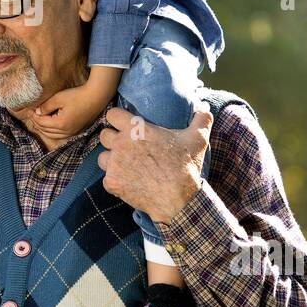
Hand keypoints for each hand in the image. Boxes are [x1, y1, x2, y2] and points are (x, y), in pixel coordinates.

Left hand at [30, 76, 115, 142]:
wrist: (96, 97)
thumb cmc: (77, 96)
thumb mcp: (59, 98)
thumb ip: (46, 106)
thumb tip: (37, 112)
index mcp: (60, 124)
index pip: (42, 122)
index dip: (34, 116)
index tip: (29, 109)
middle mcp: (66, 131)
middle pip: (46, 131)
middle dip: (37, 123)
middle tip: (32, 115)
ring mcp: (72, 132)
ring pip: (53, 135)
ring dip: (44, 129)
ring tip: (38, 120)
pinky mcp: (76, 130)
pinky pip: (61, 135)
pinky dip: (52, 132)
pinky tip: (50, 126)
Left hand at [97, 105, 213, 224]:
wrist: (178, 200)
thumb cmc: (186, 167)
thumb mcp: (198, 139)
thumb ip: (201, 119)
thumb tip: (205, 107)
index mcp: (135, 128)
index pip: (111, 114)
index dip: (117, 119)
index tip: (124, 125)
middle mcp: (120, 143)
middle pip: (104, 135)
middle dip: (113, 139)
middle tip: (126, 147)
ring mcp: (114, 164)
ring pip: (102, 157)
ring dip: (111, 160)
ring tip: (126, 166)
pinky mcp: (111, 183)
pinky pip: (106, 178)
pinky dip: (115, 181)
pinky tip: (129, 182)